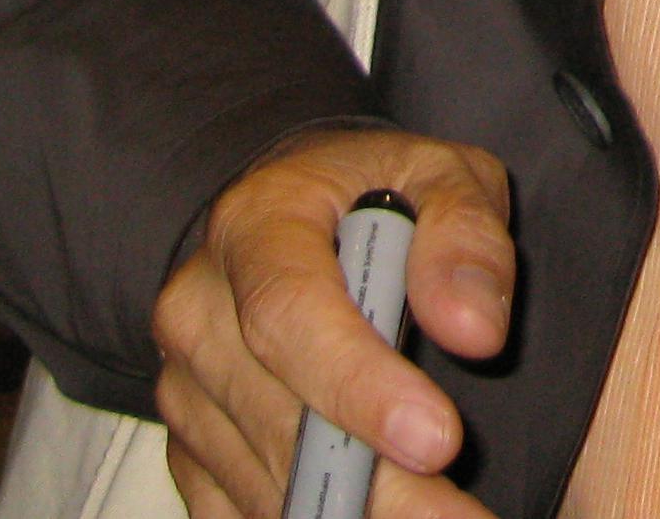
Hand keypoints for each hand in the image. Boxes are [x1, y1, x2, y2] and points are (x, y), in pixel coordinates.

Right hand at [152, 126, 513, 518]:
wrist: (295, 211)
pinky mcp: (191, 452)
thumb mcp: (443, 174)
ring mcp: (186, 391)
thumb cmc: (378, 192)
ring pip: (265, 484)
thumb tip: (473, 329)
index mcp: (253, 225)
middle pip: (280, 422)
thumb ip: (465, 234)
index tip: (440, 439)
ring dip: (360, 518)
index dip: (361, 386)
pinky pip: (244, 514)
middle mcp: (199, 313)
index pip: (291, 315)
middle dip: (381, 488)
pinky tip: (391, 518)